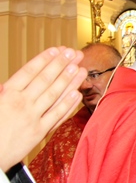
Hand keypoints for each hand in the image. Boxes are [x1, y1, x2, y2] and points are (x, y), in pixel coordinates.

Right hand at [0, 47, 86, 170]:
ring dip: (69, 81)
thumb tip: (10, 82)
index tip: (57, 50)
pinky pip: (56, 116)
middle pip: (45, 80)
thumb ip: (4, 90)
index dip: (44, 59)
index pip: (29, 71)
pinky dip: (68, 105)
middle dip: (61, 64)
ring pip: (54, 95)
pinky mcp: (39, 132)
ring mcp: (31, 117)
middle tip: (75, 53)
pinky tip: (77, 94)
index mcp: (6, 93)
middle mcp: (20, 103)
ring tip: (80, 69)